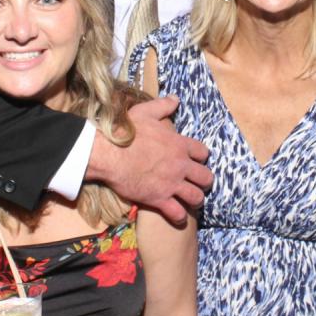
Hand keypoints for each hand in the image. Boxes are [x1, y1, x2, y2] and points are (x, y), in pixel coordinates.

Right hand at [89, 95, 211, 224]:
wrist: (109, 153)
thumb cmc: (126, 131)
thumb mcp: (145, 112)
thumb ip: (163, 106)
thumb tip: (175, 99)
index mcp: (179, 144)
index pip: (203, 152)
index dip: (201, 157)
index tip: (196, 160)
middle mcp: (180, 165)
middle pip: (206, 177)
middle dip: (204, 181)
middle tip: (198, 183)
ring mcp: (171, 183)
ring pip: (196, 197)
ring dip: (196, 200)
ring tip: (191, 201)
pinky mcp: (159, 199)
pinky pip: (177, 213)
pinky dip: (179, 217)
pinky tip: (178, 216)